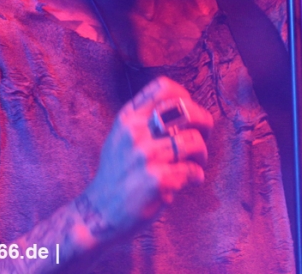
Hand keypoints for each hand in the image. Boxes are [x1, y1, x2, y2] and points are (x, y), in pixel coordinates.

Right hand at [76, 76, 213, 242]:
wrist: (97, 213)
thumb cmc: (116, 175)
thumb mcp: (120, 137)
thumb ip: (144, 120)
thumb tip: (184, 108)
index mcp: (128, 118)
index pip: (163, 88)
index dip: (185, 97)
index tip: (190, 112)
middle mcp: (135, 132)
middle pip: (185, 109)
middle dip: (203, 122)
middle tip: (203, 136)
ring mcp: (145, 155)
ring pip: (193, 140)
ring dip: (201, 153)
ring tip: (196, 163)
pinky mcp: (156, 179)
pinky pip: (191, 170)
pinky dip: (196, 176)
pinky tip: (190, 181)